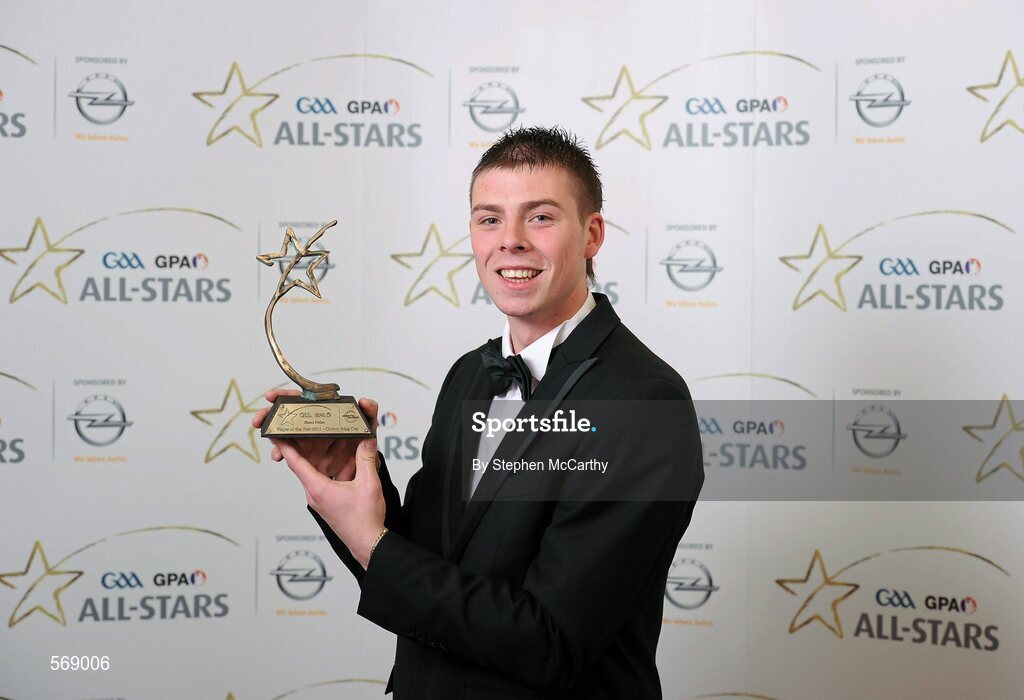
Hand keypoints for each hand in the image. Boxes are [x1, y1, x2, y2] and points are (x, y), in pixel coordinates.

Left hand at [252, 391, 384, 568]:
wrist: (368, 543)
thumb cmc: (365, 519)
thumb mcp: (368, 484)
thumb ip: (366, 458)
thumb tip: (367, 438)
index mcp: (318, 488)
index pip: (295, 462)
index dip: (284, 445)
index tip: (275, 431)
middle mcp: (314, 494)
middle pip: (302, 465)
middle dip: (301, 445)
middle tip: (298, 428)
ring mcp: (319, 500)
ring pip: (313, 472)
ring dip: (316, 457)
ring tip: (319, 439)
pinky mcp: (326, 503)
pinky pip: (321, 481)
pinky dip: (325, 468)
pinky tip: (336, 461)